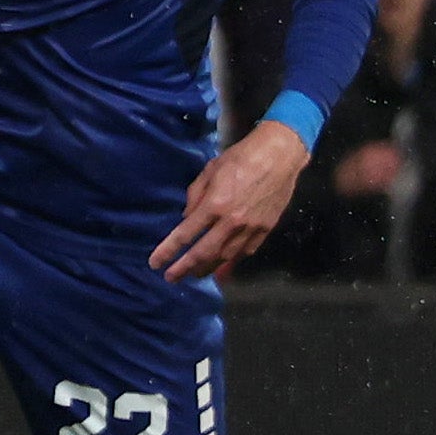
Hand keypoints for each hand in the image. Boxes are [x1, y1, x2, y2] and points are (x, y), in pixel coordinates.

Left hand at [151, 119, 309, 281]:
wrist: (280, 157)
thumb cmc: (241, 158)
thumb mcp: (209, 171)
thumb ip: (195, 196)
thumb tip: (187, 218)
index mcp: (215, 205)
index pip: (185, 235)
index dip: (168, 251)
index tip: (155, 263)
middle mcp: (232, 222)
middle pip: (204, 253)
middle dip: (184, 269)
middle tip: (170, 278)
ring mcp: (251, 229)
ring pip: (225, 258)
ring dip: (207, 269)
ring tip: (193, 275)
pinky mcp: (266, 230)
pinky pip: (245, 253)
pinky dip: (232, 263)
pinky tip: (221, 268)